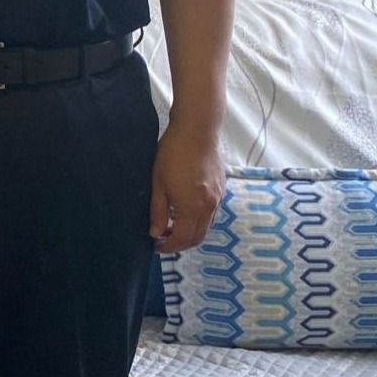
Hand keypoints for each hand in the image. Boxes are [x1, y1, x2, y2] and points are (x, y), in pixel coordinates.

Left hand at [149, 122, 224, 253]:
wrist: (198, 130)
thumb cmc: (173, 153)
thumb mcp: (158, 183)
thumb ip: (157, 211)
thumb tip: (155, 232)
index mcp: (192, 206)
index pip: (182, 238)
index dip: (169, 246)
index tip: (156, 246)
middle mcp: (209, 206)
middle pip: (198, 237)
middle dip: (180, 244)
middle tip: (163, 240)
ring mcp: (218, 198)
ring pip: (206, 227)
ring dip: (190, 233)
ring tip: (171, 227)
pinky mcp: (221, 190)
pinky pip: (211, 214)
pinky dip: (198, 221)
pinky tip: (184, 213)